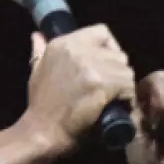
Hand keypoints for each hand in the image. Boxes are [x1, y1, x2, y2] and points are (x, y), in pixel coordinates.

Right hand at [17, 26, 134, 156]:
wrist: (41, 132)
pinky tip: (116, 107)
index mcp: (63, 43)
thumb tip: (36, 35)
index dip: (110, 48)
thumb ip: (39, 50)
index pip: (102, 32)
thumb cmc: (40, 105)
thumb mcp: (36, 71)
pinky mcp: (101, 84)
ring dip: (124, 86)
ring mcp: (90, 66)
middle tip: (111, 88)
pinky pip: (128, 86)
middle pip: (118, 54)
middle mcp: (77, 49)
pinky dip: (126, 98)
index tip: (107, 65)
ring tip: (114, 99)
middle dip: (118, 72)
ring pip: (126, 70)